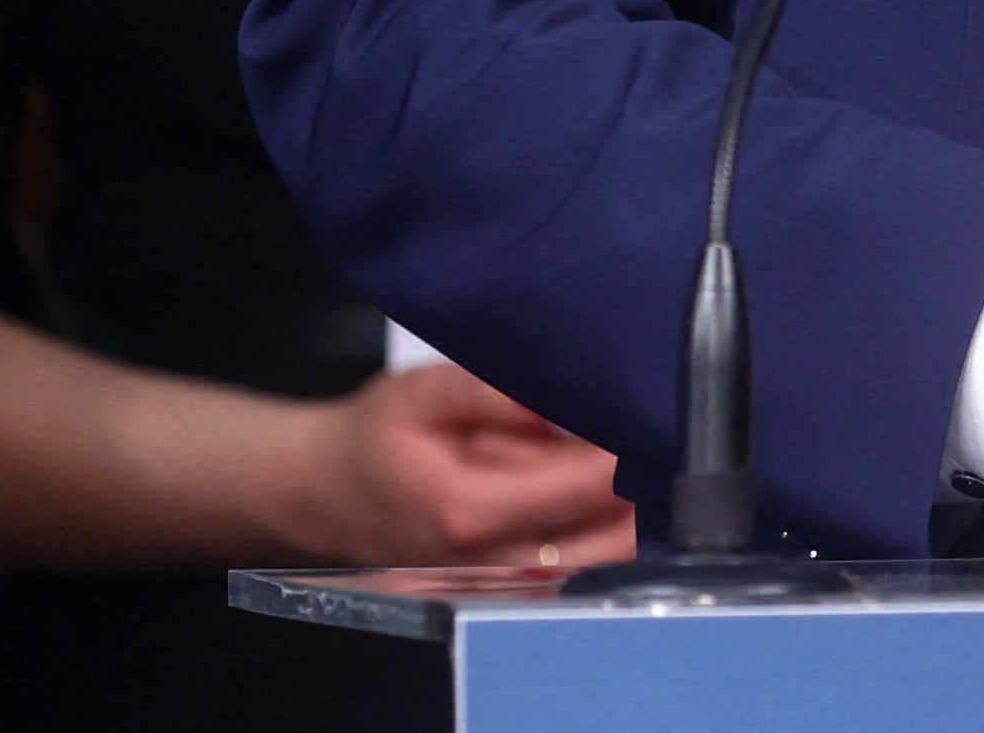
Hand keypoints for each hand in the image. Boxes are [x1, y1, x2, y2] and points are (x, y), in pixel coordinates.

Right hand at [302, 360, 638, 568]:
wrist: (330, 494)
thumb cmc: (379, 438)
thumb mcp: (425, 392)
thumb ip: (496, 393)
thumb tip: (563, 396)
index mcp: (472, 511)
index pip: (587, 488)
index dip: (628, 449)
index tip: (649, 412)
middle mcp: (494, 563)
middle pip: (613, 540)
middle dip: (645, 487)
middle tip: (653, 433)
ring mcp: (504, 586)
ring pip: (605, 563)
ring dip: (632, 514)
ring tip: (636, 457)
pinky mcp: (510, 592)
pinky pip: (582, 572)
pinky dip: (606, 536)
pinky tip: (607, 494)